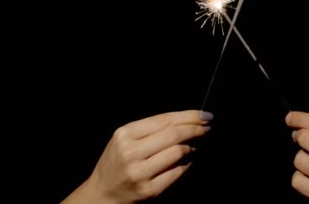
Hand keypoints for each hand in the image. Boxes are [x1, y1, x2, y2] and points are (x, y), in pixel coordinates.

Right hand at [62, 110, 212, 203]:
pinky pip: (177, 172)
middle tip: (207, 127)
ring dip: (192, 147)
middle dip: (195, 129)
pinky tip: (188, 160)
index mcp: (125, 134)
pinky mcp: (149, 190)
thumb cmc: (117, 163)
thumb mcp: (125, 140)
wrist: (101, 195)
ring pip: (177, 152)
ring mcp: (140, 172)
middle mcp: (131, 152)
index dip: (189, 116)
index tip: (204, 114)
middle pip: (173, 134)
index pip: (164, 119)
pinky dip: (187, 164)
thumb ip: (151, 130)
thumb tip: (187, 122)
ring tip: (195, 145)